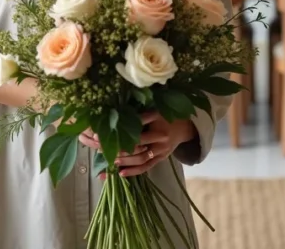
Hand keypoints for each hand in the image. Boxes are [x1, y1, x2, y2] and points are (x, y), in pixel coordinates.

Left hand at [79, 111, 195, 178]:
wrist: (184, 126)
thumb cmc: (165, 115)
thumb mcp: (154, 110)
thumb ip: (139, 113)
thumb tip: (114, 113)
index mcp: (157, 126)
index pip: (134, 133)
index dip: (118, 135)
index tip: (100, 134)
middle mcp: (160, 141)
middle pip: (136, 148)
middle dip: (117, 149)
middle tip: (99, 148)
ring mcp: (161, 152)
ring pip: (141, 160)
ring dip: (124, 161)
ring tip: (110, 162)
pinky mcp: (161, 159)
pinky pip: (147, 167)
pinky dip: (134, 171)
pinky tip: (120, 174)